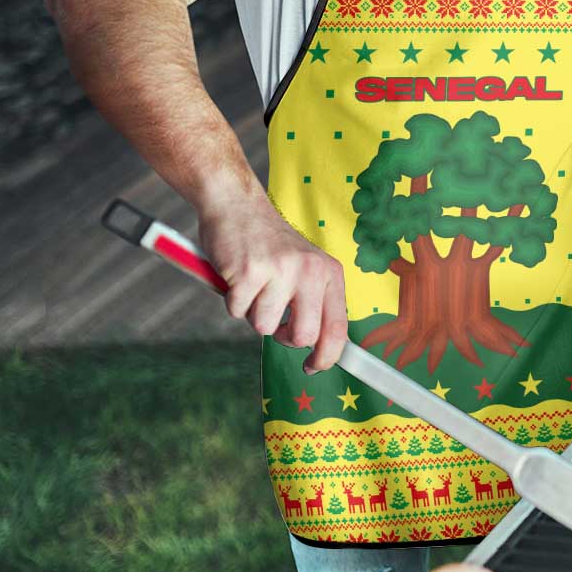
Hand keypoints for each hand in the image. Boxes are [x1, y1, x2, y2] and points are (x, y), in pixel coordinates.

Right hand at [198, 191, 347, 374]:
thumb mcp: (305, 267)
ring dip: (253, 313)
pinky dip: (233, 301)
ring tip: (254, 286)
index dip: (327, 356)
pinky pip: (237, 312)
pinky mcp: (249, 272)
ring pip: (265, 327)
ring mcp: (280, 271)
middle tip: (275, 322)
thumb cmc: (269, 244)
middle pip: (304, 336)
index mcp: (329, 272)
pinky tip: (237, 277)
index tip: (314, 367)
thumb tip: (320, 348)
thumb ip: (314, 301)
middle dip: (285, 338)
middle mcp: (310, 271)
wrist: (237, 205)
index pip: (338, 327)